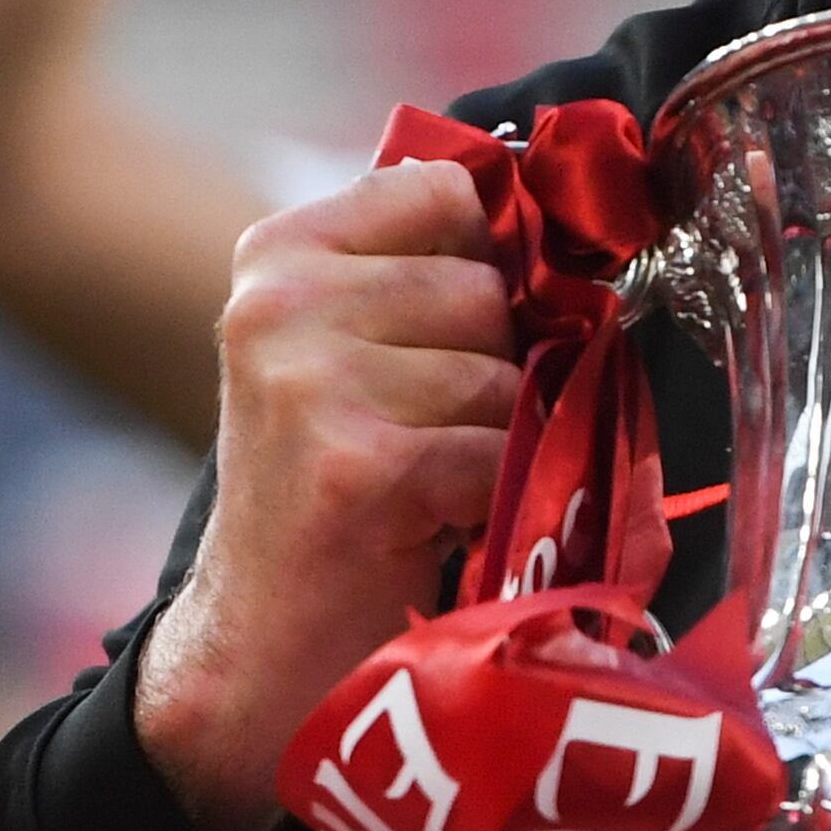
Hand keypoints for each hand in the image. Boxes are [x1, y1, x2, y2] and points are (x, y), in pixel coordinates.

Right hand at [133, 158, 520, 830]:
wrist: (261, 641)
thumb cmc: (335, 487)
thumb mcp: (349, 347)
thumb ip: (424, 270)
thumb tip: (568, 222)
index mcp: (281, 249)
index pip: (448, 189)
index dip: (487, 264)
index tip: (456, 336)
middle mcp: (281, 300)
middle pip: (487, 288)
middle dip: (491, 368)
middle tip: (431, 436)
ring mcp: (310, 379)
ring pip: (502, 374)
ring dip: (494, 440)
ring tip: (429, 485)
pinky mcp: (357, 462)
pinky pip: (499, 450)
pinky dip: (493, 499)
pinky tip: (435, 525)